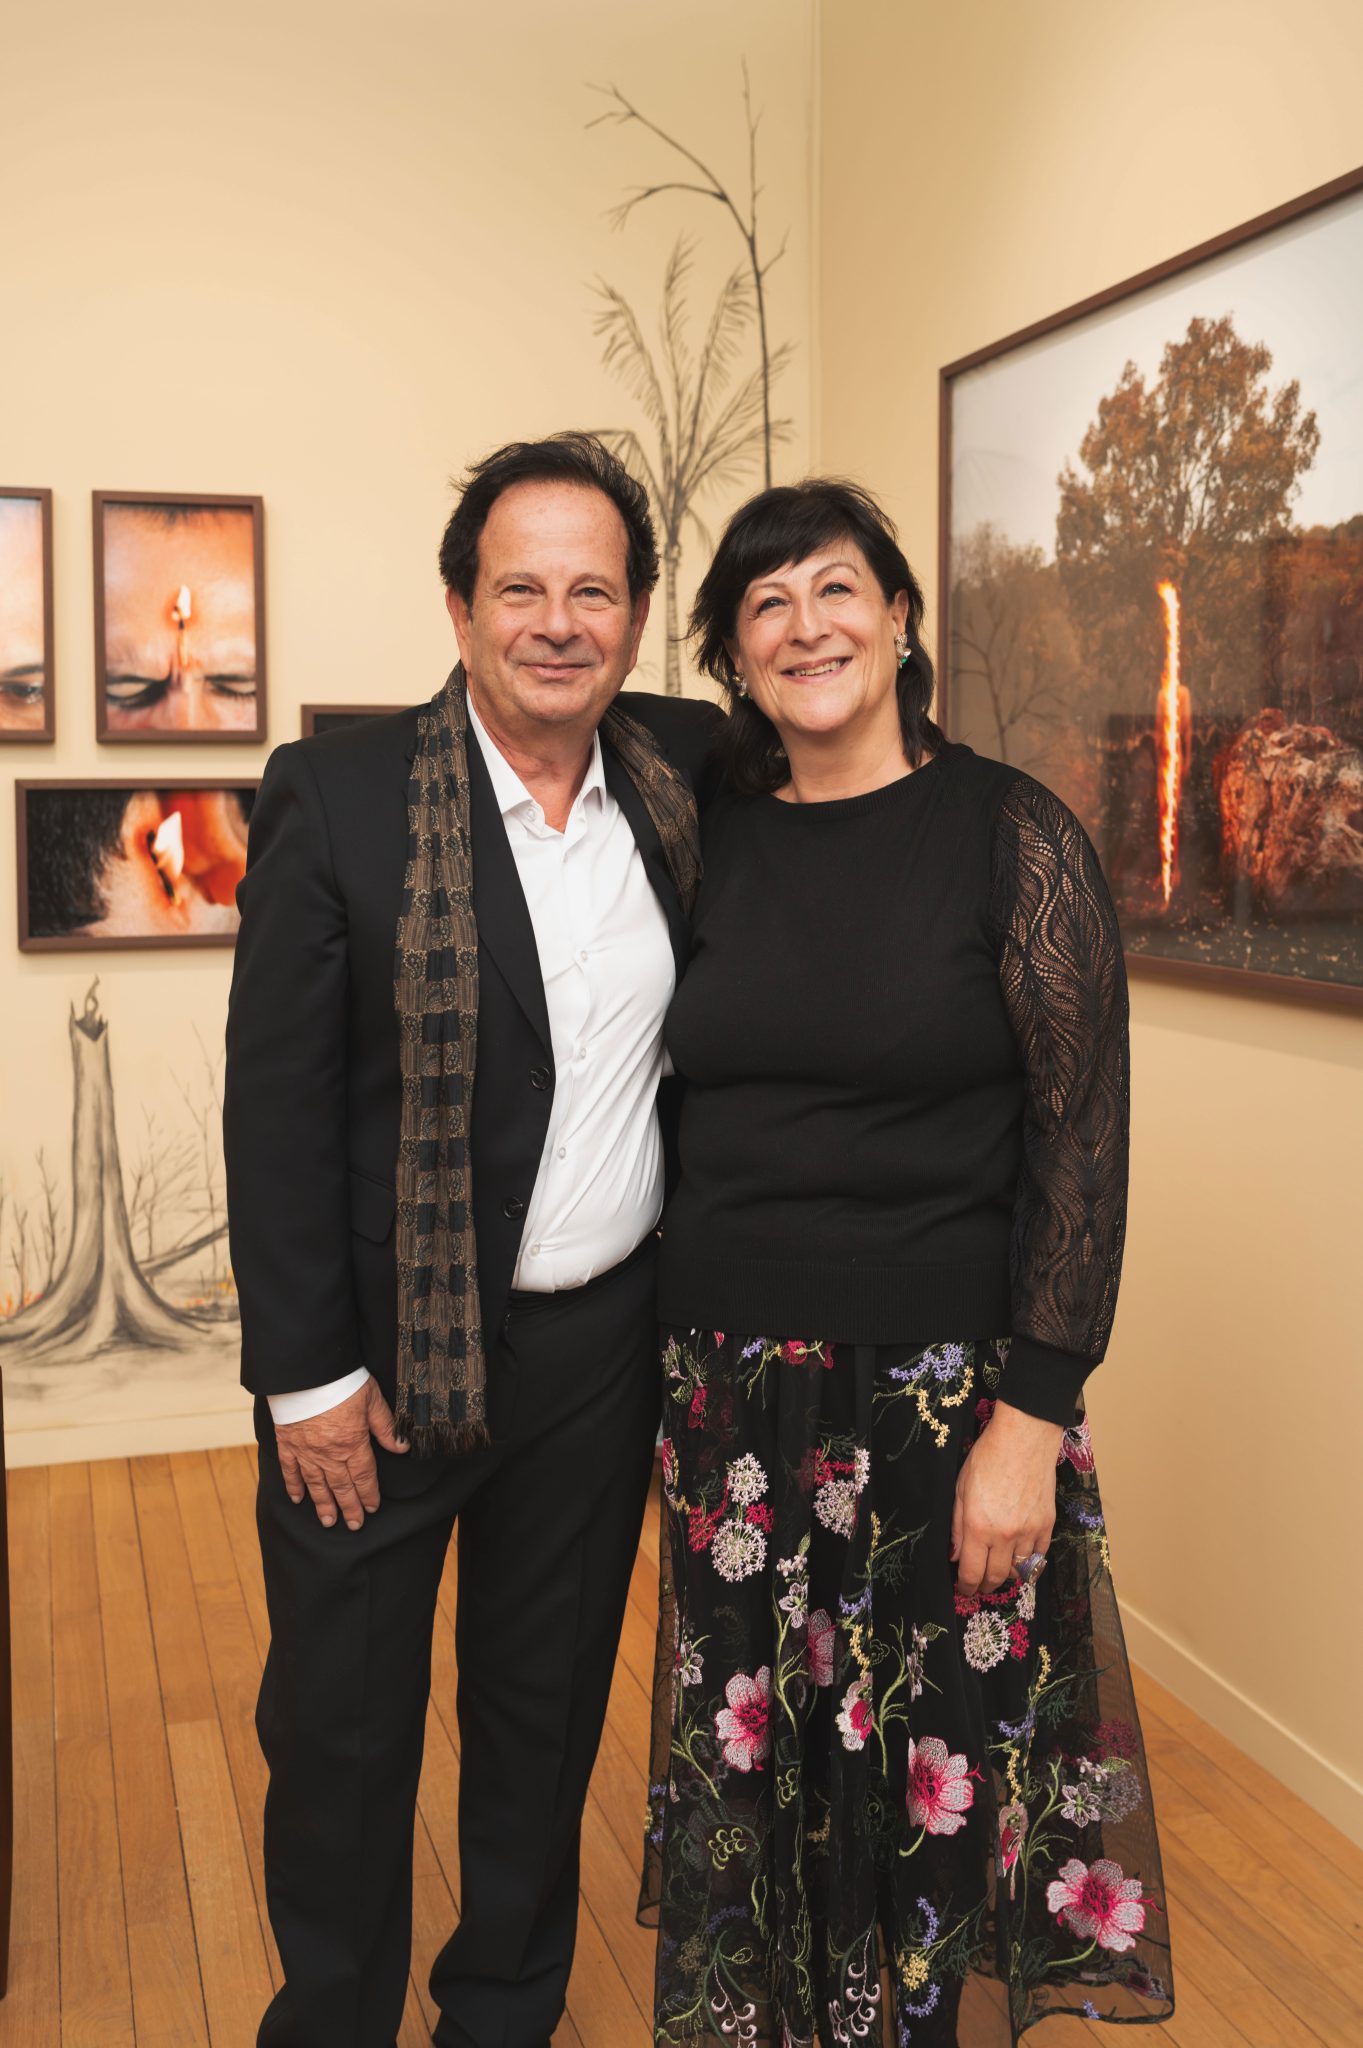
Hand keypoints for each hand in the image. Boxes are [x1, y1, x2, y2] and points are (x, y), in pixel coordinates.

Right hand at [275, 1375, 407, 1529]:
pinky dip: (293, 1485)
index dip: (369, 1494)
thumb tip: (402, 1447)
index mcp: (353, 1444)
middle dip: (349, 1508)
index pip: (364, 1476)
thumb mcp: (373, 1400)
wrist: (308, 1372)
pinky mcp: (288, 1443)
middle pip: (342, 1487)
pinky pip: (290, 1470)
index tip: (372, 1508)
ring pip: (317, 1485)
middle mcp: (330, 1453)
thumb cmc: (342, 1382)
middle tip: (353, 1525)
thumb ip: (386, 1427)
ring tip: (329, 1521)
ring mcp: (307, 1451)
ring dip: (324, 1505)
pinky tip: (297, 1499)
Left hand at [950, 1399, 1061, 1597]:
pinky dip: (1029, 1562)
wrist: (1024, 1439)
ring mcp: (1030, 1531)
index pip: (972, 1573)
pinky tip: (1019, 1557)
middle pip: (996, 1577)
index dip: (966, 1587)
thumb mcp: (960, 1490)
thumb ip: (957, 1527)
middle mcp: (1006, 1535)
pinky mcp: (1047, 1524)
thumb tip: (956, 1556)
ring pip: (1020, 1571)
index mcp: (979, 1527)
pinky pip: (1039, 1556)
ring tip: (997, 1570)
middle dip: (984, 1586)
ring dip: (1006, 1575)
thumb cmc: (987, 1458)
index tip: (963, 1589)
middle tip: (978, 1585)